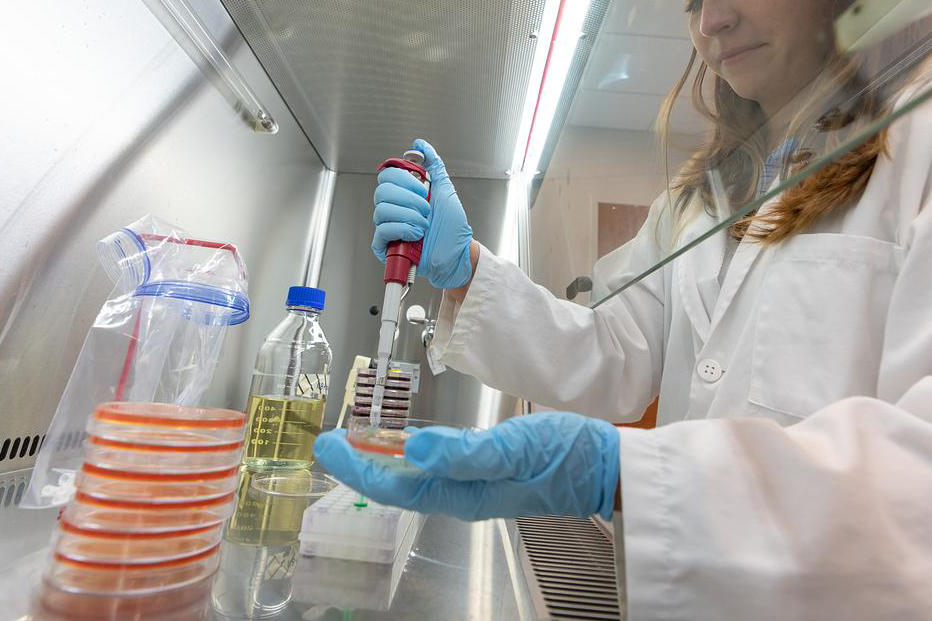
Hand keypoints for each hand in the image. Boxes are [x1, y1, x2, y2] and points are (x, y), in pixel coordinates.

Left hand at [313, 412, 619, 520]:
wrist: (605, 466)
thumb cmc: (564, 458)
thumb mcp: (512, 449)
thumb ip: (462, 452)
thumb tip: (413, 451)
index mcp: (459, 494)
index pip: (390, 485)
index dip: (354, 467)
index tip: (326, 446)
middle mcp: (460, 492)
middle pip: (395, 482)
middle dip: (359, 463)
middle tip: (329, 440)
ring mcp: (472, 481)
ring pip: (413, 473)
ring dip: (382, 457)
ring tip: (356, 439)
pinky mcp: (486, 466)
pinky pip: (436, 462)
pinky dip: (412, 449)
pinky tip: (408, 438)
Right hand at [372, 139, 473, 288]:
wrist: (458, 253)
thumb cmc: (453, 226)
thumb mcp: (445, 189)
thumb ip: (433, 164)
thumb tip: (421, 144)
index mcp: (403, 194)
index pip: (387, 175)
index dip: (404, 179)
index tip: (423, 187)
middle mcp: (393, 208)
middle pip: (381, 191)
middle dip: (409, 198)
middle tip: (426, 208)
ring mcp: (388, 226)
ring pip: (382, 210)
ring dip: (409, 216)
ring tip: (424, 224)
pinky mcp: (386, 246)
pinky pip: (382, 231)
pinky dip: (403, 229)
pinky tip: (416, 234)